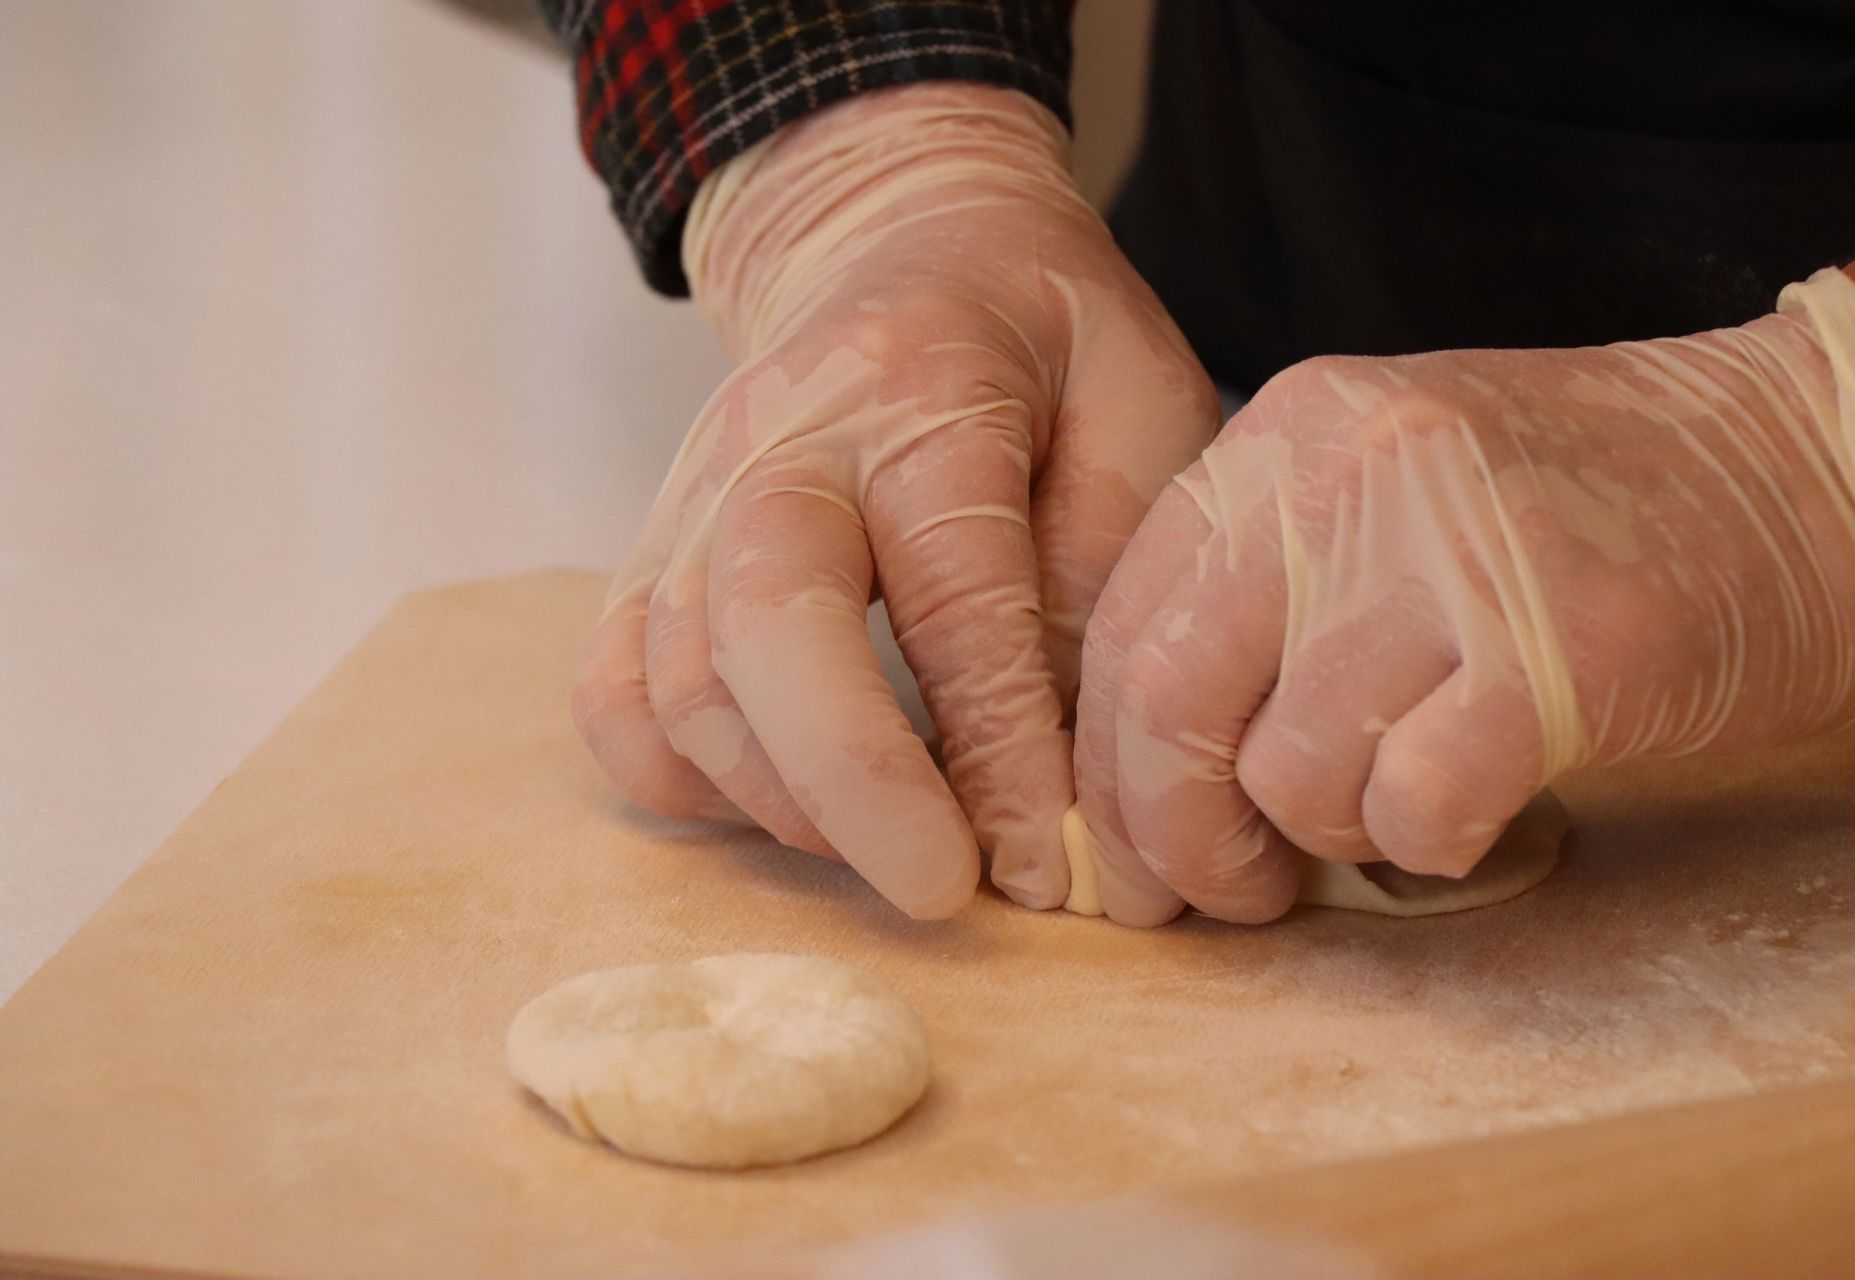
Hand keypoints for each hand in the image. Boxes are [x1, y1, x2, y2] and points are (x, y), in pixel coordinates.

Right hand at [573, 85, 1217, 917]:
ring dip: (784, 800)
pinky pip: (615, 692)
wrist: (901, 237)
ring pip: (676, 674)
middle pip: (759, 617)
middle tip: (943, 891)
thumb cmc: (1047, 336)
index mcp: (924, 382)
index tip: (1048, 867)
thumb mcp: (1141, 405)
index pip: (949, 583)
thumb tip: (1078, 783)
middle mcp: (779, 436)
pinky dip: (685, 780)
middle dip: (848, 777)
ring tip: (898, 852)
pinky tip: (790, 809)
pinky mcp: (650, 553)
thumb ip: (1109, 570)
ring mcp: (691, 495)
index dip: (997, 743)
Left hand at [1076, 266, 1854, 925]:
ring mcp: (1450, 554)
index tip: (1139, 845)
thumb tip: (1152, 762)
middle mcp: (1343, 473)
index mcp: (1284, 432)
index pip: (1120, 622)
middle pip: (1167, 699)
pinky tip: (1466, 816)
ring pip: (1288, 768)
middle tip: (1230, 888)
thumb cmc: (1578, 500)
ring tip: (1393, 812)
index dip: (1110, 763)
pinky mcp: (1557, 650)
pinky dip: (1424, 846)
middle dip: (1175, 834)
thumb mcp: (1381, 485)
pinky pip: (1415, 802)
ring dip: (1328, 835)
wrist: (1800, 467)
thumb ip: (1265, 586)